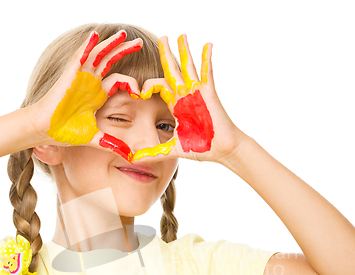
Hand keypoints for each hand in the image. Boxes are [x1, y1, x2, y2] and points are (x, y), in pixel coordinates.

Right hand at [26, 30, 142, 161]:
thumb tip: (129, 156)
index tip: (141, 93)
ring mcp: (81, 77)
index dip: (132, 85)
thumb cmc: (66, 132)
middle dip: (124, 51)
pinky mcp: (71, 74)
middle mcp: (92, 83)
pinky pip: (81, 55)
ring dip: (110, 43)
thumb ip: (112, 144)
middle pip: (111, 61)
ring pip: (98, 54)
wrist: (47, 130)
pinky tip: (96, 35)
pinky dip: (88, 45)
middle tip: (140, 43)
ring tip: (123, 34)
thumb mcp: (95, 138)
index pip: (119, 81)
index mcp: (98, 95)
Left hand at [135, 35, 247, 163]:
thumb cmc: (201, 147)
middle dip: (167, 55)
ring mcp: (197, 92)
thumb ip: (153, 152)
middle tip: (162, 38)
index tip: (138, 93)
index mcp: (175, 105)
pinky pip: (207, 72)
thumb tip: (134, 160)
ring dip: (184, 51)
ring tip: (180, 35)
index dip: (147, 87)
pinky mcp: (208, 93)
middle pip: (172, 70)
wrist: (221, 149)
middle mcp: (185, 95)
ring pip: (188, 66)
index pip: (158, 87)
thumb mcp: (171, 149)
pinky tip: (207, 45)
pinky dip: (207, 58)